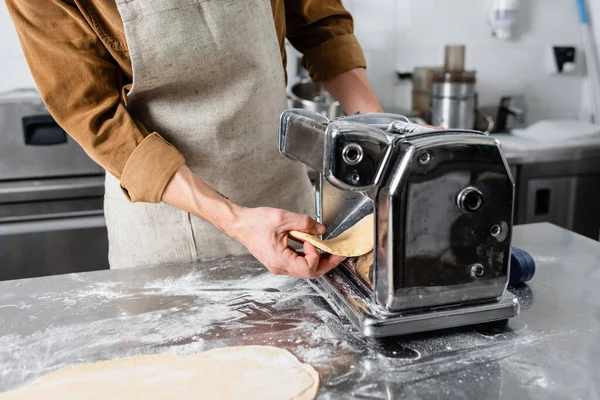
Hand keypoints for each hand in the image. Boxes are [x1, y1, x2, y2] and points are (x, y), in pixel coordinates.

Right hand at [228, 207, 345, 278]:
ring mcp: (279, 265)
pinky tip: (313, 246)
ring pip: (305, 270)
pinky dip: (308, 256)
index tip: (313, 240)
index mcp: (280, 260)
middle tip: (339, 254)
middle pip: (310, 273)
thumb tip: (321, 230)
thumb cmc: (254, 222)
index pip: (308, 268)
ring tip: (330, 250)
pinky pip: (298, 263)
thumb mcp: (282, 218)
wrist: (239, 224)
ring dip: (319, 260)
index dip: (316, 255)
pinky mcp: (278, 260)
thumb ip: (304, 223)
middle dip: (327, 263)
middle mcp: (279, 267)